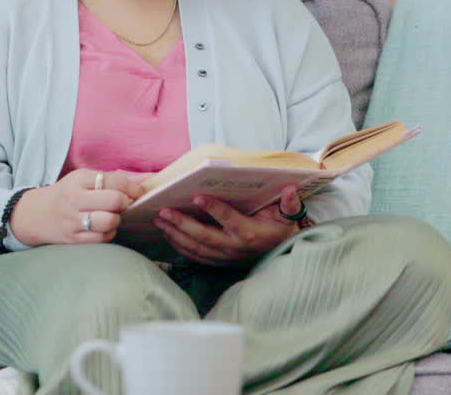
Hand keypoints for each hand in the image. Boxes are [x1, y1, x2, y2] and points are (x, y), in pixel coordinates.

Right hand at [11, 169, 145, 246]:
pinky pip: (102, 238)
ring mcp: (73, 221)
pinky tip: (104, 228)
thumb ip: (110, 180)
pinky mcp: (73, 239)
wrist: (34, 215)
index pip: (114, 180)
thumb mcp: (82, 179)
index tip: (139, 192)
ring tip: (113, 217)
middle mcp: (75, 199)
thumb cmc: (66, 195)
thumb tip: (143, 182)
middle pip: (114, 200)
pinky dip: (109, 233)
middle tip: (125, 205)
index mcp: (78, 179)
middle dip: (126, 203)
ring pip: (109, 222)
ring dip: (117, 220)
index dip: (133, 187)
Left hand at [153, 185, 302, 266]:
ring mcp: (224, 257)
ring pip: (195, 248)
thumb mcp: (288, 216)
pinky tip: (167, 233)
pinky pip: (195, 256)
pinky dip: (179, 246)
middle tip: (163, 211)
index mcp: (250, 233)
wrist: (279, 252)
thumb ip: (289, 204)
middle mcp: (234, 248)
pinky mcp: (218, 262)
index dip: (214, 209)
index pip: (229, 220)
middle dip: (182, 224)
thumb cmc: (279, 228)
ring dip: (175, 234)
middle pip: (204, 237)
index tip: (197, 196)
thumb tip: (290, 189)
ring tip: (159, 220)